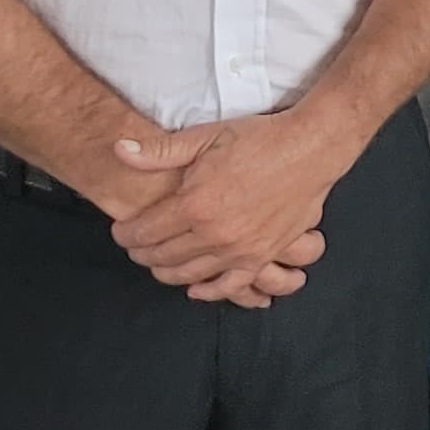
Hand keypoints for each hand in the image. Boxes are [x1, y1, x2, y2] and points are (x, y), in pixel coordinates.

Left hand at [107, 111, 348, 295]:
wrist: (311, 148)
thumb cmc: (259, 139)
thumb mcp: (205, 136)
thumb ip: (159, 151)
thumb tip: (119, 150)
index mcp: (195, 203)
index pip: (144, 231)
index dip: (125, 234)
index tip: (120, 230)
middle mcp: (214, 234)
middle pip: (162, 256)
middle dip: (141, 252)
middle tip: (134, 245)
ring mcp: (240, 250)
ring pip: (189, 275)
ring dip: (165, 272)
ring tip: (156, 262)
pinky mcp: (262, 256)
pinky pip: (230, 286)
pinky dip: (208, 292)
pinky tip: (195, 289)